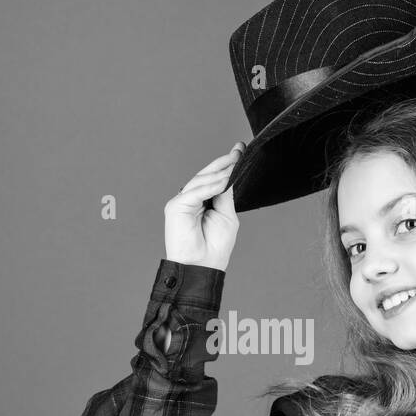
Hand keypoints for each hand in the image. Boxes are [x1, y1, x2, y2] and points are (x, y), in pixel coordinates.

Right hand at [164, 142, 244, 270]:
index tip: (240, 150)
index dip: (226, 164)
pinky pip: (195, 192)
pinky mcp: (176, 206)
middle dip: (223, 162)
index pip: (214, 179)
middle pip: (206, 175)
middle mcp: (190, 198)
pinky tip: (224, 181)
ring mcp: (182, 201)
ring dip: (219, 173)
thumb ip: (225, 195)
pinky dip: (210, 186)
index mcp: (203, 201)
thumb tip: (229, 174)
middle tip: (239, 151)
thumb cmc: (214, 246)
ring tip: (235, 164)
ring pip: (201, 181)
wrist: (202, 266)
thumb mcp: (226, 215)